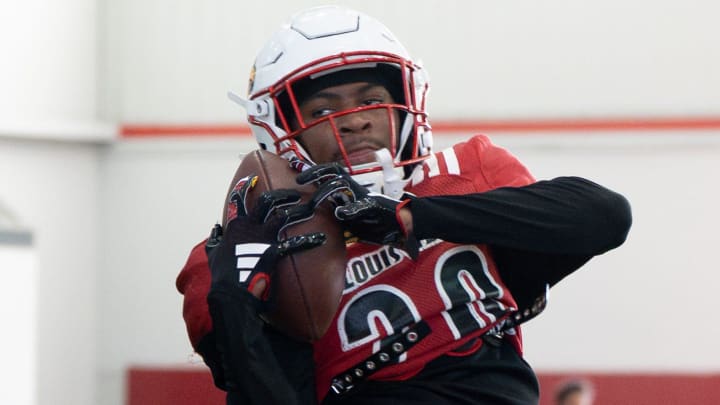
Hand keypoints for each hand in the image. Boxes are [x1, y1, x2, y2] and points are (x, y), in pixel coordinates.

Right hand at [207, 174, 325, 301]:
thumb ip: (215, 239)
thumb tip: (216, 228)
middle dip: (282, 194)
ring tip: (311, 208)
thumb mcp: (213, 254)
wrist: (230, 293)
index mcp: (235, 226)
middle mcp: (249, 227)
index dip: (245, 188)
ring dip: (299, 210)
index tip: (253, 179)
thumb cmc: (222, 275)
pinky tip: (321, 238)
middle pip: (267, 201)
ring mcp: (262, 238)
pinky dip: (309, 240)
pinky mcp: (273, 251)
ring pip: (283, 215)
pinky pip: (295, 243)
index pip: (238, 200)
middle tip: (295, 193)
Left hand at [296, 163, 418, 257]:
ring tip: (313, 202)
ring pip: (340, 185)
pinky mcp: (373, 206)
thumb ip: (336, 214)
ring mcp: (362, 196)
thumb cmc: (375, 222)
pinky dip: (350, 209)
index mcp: (347, 191)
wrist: (401, 224)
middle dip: (313, 173)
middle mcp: (353, 190)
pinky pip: (360, 205)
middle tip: (299, 180)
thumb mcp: (350, 219)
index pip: (327, 174)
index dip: (312, 170)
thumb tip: (317, 213)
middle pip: (331, 173)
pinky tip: (340, 213)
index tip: (295, 170)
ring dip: (325, 192)